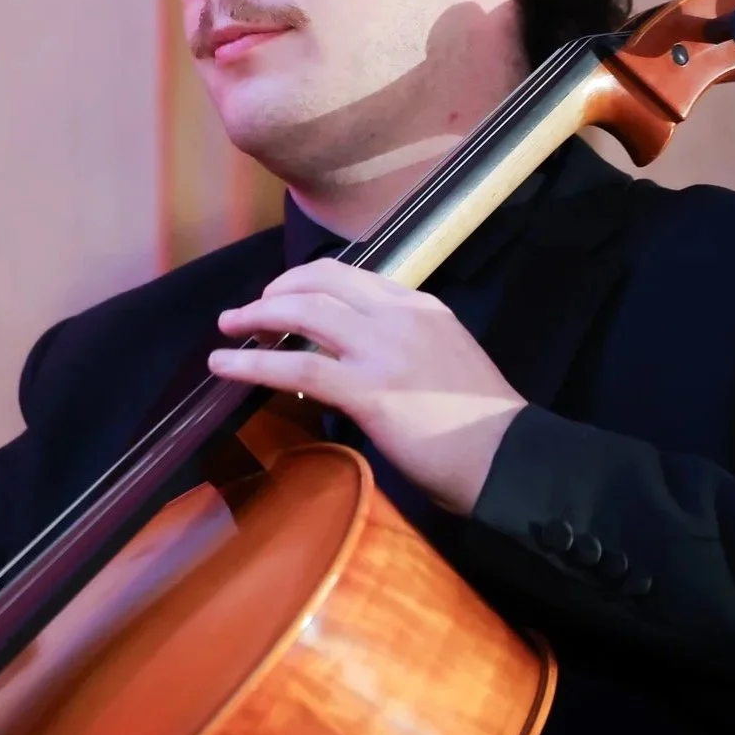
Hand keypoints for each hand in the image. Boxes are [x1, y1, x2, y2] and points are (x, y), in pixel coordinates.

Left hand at [208, 257, 525, 514]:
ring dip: (256, 316)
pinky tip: (225, 366)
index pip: (349, 275)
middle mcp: (398, 316)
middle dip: (274, 291)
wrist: (509, 459)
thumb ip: (401, 347)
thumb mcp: (445, 360)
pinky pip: (296, 368)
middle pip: (319, 282)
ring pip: (302, 313)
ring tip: (227, 328)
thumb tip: (351, 359)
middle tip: (249, 311)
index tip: (281, 296)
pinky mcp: (369, 391)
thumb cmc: (481, 423)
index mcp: (420, 305)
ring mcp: (383, 350)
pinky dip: (252, 364)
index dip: (304, 281)